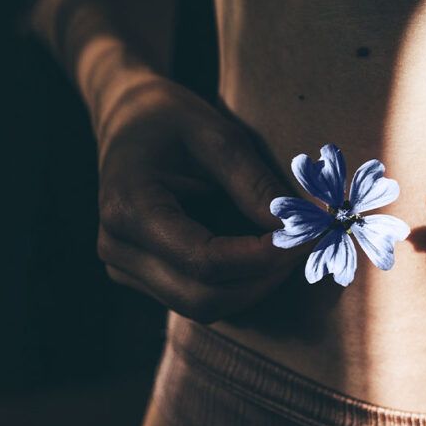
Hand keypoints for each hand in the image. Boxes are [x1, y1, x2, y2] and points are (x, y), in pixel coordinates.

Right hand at [95, 75, 299, 322]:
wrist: (128, 118)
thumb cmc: (171, 118)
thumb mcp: (218, 136)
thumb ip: (256, 185)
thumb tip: (298, 229)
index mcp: (128, 208)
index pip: (204, 261)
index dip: (263, 258)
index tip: (307, 236)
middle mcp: (118, 248)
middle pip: (204, 298)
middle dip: (264, 279)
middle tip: (306, 244)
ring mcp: (125, 267)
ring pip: (204, 307)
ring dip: (255, 286)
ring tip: (288, 247)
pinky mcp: (143, 276)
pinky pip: (198, 298)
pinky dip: (239, 283)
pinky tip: (262, 253)